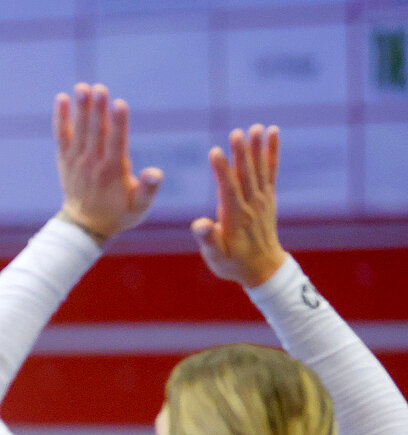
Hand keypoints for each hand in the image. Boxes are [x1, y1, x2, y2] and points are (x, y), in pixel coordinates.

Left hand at [53, 83, 162, 241]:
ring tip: (82, 87)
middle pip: (96, 133)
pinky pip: (61, 136)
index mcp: (112, 172)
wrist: (85, 226)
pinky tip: (61, 98)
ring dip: (80, 108)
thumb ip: (148, 191)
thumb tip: (156, 173)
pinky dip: (60, 119)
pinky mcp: (66, 159)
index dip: (118, 123)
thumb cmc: (119, 215)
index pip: (116, 143)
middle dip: (98, 110)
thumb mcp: (139, 208)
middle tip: (99, 88)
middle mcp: (92, 164)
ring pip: (78, 131)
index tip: (119, 104)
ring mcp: (77, 161)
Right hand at [190, 125, 286, 287]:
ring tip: (256, 127)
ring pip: (259, 169)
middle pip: (246, 175)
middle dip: (241, 153)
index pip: (228, 190)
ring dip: (257, 148)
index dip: (221, 170)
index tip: (215, 152)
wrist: (263, 268)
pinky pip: (271, 170)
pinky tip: (272, 133)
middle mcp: (251, 205)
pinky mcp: (268, 197)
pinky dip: (272, 152)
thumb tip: (200, 224)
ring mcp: (262, 199)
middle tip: (237, 132)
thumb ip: (208, 240)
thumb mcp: (216, 257)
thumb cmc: (233, 263)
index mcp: (235, 217)